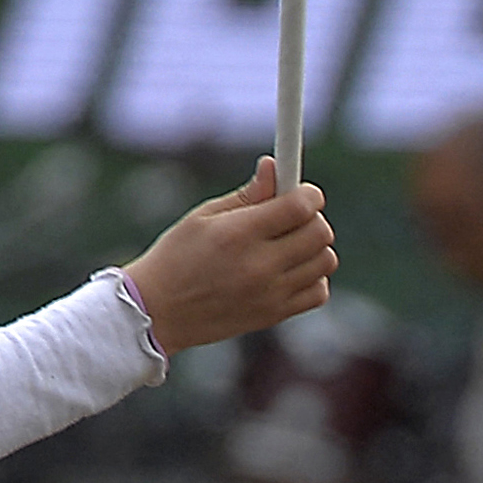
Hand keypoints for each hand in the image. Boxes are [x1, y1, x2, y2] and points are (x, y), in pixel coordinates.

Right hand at [122, 156, 334, 351]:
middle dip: (312, 217)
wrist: (158, 313)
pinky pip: (318, 292)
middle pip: (320, 233)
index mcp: (238, 234)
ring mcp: (269, 295)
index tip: (301, 191)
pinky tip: (289, 270)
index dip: (308, 193)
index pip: (300, 207)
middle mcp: (259, 266)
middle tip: (291, 216)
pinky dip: (312, 277)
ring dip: (313, 247)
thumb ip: (248, 194)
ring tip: (287, 244)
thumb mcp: (204, 216)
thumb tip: (275, 166)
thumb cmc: (176, 257)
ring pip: (325, 261)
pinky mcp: (273, 316)